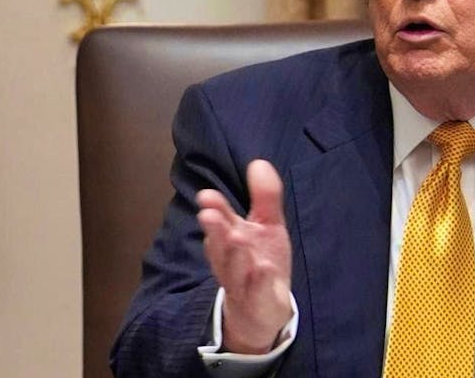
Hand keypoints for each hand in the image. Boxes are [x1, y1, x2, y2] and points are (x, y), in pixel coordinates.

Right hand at [196, 159, 292, 353]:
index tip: (207, 196)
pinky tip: (263, 268)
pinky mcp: (257, 304)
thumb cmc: (260, 263)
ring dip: (234, 254)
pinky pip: (256, 293)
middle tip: (209, 215)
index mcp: (232, 239)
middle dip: (216, 230)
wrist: (262, 312)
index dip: (215, 210)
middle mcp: (232, 261)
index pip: (220, 223)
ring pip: (234, 270)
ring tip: (237, 237)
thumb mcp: (267, 226)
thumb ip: (264, 196)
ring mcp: (243, 284)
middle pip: (221, 246)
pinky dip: (259, 282)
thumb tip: (259, 162)